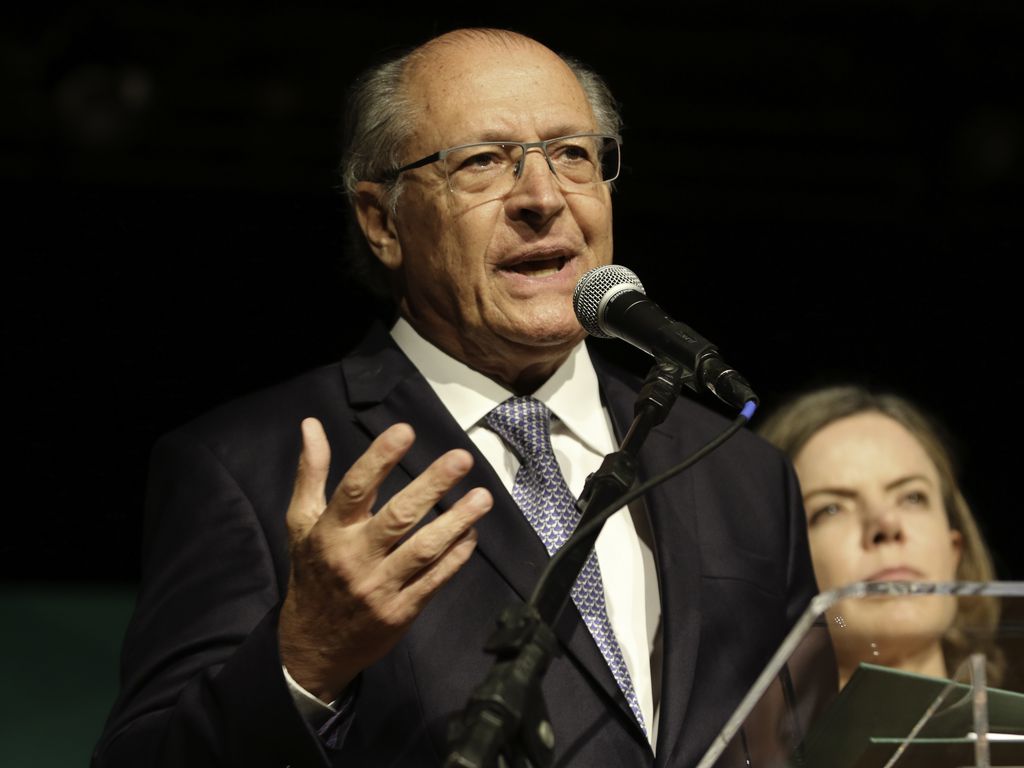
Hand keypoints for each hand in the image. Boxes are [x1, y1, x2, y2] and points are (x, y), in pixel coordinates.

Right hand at [278, 417, 491, 701]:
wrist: (311, 648)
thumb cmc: (312, 574)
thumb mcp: (301, 524)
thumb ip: (311, 474)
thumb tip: (311, 425)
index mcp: (330, 532)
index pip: (355, 488)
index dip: (379, 458)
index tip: (405, 431)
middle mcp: (354, 558)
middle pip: (398, 517)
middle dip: (432, 486)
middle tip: (461, 458)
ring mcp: (379, 587)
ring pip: (423, 550)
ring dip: (456, 521)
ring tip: (482, 497)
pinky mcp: (400, 613)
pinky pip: (434, 580)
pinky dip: (456, 556)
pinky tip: (472, 534)